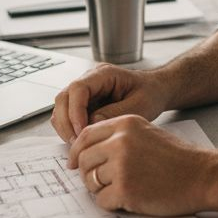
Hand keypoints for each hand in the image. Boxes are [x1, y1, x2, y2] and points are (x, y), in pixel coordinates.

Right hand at [50, 64, 169, 143]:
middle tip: (78, 143)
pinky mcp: (84, 103)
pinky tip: (82, 139)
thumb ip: (115, 113)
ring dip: (66, 127)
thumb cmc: (150, 94)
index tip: (82, 130)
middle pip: (63, 97)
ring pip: (61, 108)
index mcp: (104, 74)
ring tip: (80, 144)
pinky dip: (70, 129)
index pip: (78, 88)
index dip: (75, 110)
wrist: (156, 90)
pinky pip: (67, 115)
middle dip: (67, 122)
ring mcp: (85, 91)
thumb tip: (91, 124)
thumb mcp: (139, 105)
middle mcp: (90, 79)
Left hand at [70, 114, 215, 214]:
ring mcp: (122, 166)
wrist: (203, 175)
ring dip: (101, 189)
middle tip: (102, 182)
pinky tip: (131, 199)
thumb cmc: (178, 158)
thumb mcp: (147, 134)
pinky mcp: (125, 190)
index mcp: (125, 124)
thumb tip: (86, 153)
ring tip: (123, 189)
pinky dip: (112, 204)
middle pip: (83, 159)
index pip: (86, 135)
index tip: (75, 163)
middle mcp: (121, 141)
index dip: (77, 151)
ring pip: (90, 181)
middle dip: (88, 173)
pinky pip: (102, 200)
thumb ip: (118, 137)